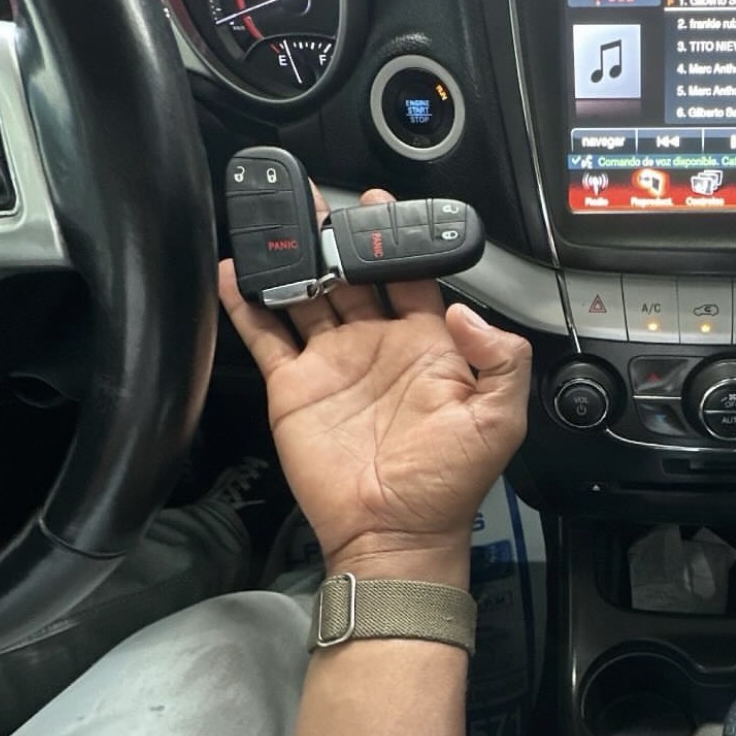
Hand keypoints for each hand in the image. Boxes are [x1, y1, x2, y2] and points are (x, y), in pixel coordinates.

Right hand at [218, 186, 532, 585]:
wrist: (393, 533)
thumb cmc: (449, 486)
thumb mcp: (498, 421)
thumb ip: (500, 359)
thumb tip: (465, 311)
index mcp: (427, 345)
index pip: (411, 275)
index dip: (395, 239)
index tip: (380, 207)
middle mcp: (377, 344)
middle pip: (353, 274)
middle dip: (337, 237)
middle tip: (320, 202)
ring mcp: (333, 362)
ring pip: (308, 294)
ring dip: (292, 260)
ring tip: (275, 223)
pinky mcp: (294, 385)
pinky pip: (267, 335)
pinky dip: (248, 303)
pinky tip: (234, 273)